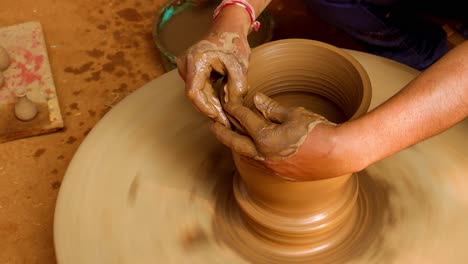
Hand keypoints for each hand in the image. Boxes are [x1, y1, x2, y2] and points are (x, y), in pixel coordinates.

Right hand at [177, 29, 250, 126]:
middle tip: (226, 123)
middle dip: (211, 110)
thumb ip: (237, 87)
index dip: (205, 108)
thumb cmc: (233, 43)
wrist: (228, 29)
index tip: (219, 118)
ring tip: (226, 118)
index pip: (193, 92)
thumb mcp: (239, 65)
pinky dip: (211, 99)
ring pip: (198, 94)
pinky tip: (222, 108)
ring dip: (211, 105)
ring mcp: (186, 68)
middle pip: (195, 95)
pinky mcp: (191, 72)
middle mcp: (186, 65)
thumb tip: (232, 108)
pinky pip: (199, 89)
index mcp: (195, 60)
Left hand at [211, 93, 358, 180]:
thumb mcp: (294, 114)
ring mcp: (271, 166)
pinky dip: (251, 153)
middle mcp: (264, 155)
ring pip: (246, 154)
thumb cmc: (319, 132)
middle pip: (236, 142)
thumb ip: (271, 108)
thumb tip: (256, 99)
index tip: (228, 103)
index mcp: (265, 138)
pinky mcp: (281, 173)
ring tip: (230, 137)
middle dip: (223, 132)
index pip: (244, 120)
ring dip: (236, 144)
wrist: (339, 154)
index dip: (234, 109)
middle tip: (213, 125)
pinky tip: (252, 150)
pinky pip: (259, 163)